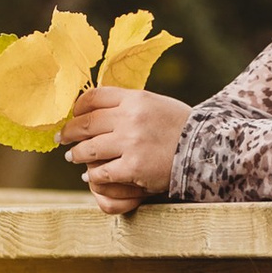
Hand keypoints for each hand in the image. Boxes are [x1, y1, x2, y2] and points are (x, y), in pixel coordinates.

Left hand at [60, 84, 190, 213]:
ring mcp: (131, 143)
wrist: (208, 150)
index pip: (94, 97)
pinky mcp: (133, 167)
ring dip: (78, 154)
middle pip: (86, 123)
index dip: (78, 107)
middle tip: (63, 138)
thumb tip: (99, 106)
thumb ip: (130, 104)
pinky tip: (91, 175)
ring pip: (88, 149)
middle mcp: (130, 118)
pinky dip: (93, 175)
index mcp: (135, 98)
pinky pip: (101, 172)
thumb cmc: (181, 126)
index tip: (73, 115)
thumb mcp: (157, 104)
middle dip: (70, 133)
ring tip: (74, 157)